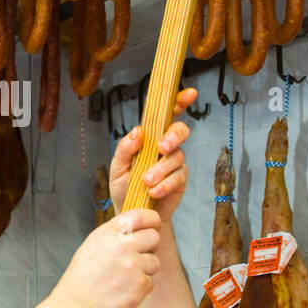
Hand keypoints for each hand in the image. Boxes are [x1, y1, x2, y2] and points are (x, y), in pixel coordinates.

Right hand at [51, 209, 162, 307]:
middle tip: (140, 257)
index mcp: (106, 234)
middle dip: (151, 246)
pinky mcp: (140, 284)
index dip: (151, 218)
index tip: (155, 223)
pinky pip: (151, 282)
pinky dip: (141, 288)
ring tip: (126, 279)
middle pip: (154, 236)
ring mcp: (132, 265)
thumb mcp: (91, 248)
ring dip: (146, 270)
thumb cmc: (80, 282)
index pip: (138, 215)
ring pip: (155, 261)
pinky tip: (124, 292)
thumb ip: (113, 237)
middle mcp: (121, 246)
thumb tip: (135, 230)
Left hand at [109, 87, 196, 220]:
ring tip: (146, 181)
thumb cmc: (124, 187)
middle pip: (180, 130)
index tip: (189, 94)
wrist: (131, 214)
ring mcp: (174, 163)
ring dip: (161, 168)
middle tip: (162, 147)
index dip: (179, 102)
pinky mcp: (180, 180)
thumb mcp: (117, 167)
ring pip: (177, 156)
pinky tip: (154, 191)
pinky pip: (178, 177)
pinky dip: (165, 183)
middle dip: (173, 136)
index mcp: (150, 138)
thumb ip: (125, 149)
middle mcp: (165, 147)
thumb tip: (137, 132)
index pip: (166, 116)